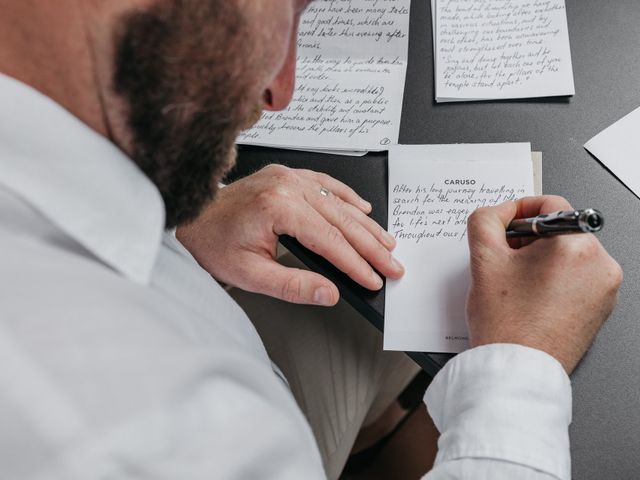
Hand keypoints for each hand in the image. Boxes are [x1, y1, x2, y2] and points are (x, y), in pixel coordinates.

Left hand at [176, 164, 403, 305]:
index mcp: (276, 207)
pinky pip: (326, 184)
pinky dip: (347, 198)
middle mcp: (285, 186)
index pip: (329, 239)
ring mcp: (288, 177)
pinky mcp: (287, 176)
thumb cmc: (215, 243)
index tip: (374, 278)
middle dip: (371, 246)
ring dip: (365, 225)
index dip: (356, 262)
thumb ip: (293, 286)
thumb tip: (329, 293)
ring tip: (386, 243)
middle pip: (341, 219)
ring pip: (338, 202)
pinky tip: (363, 210)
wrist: (194, 218)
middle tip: (392, 264)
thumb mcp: (250, 275)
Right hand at [465, 196, 622, 373]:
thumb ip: (485, 220)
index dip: (519, 211)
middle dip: (528, 241)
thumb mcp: (483, 260)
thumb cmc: (506, 325)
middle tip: (505, 262)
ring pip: (568, 254)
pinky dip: (555, 279)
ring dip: (541, 260)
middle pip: (559, 230)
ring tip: (518, 285)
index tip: (506, 225)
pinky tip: (532, 297)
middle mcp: (600, 264)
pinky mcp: (602, 306)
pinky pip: (577, 277)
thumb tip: (498, 212)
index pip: (550, 204)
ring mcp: (605, 288)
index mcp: (575, 245)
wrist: (517, 369)